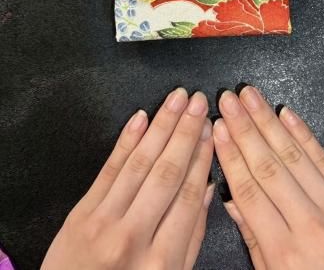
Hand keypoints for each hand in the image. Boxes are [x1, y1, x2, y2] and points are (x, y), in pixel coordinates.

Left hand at [41, 88, 213, 269]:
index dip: (202, 157)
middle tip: (199, 101)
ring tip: (177, 99)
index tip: (211, 130)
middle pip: (167, 173)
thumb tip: (207, 188)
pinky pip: (108, 170)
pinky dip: (125, 141)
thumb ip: (191, 237)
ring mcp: (104, 222)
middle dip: (185, 132)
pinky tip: (140, 118)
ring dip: (161, 126)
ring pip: (139, 165)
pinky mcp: (81, 212)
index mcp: (163, 261)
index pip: (189, 196)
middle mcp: (134, 237)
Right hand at [214, 86, 323, 269]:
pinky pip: (323, 157)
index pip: (248, 191)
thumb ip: (255, 240)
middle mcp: (308, 223)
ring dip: (267, 120)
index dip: (230, 155)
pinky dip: (303, 133)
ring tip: (250, 97)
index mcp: (284, 250)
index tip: (218, 130)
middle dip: (244, 128)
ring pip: (292, 154)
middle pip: (267, 165)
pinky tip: (286, 114)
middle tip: (228, 101)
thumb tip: (232, 201)